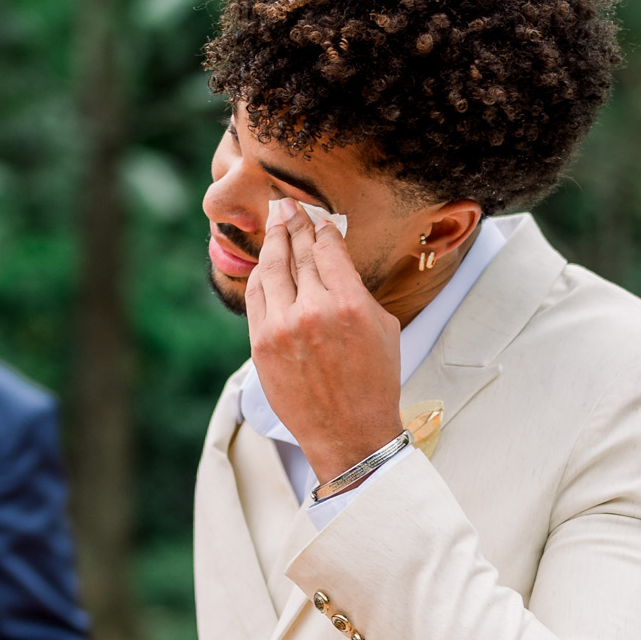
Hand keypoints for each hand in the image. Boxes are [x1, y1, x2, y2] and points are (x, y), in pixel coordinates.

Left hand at [246, 197, 403, 486]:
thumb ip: (357, 291)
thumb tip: (334, 260)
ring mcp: (283, 327)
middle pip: (299, 254)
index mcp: (350, 304)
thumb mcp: (384, 329)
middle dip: (294, 225)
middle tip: (288, 205)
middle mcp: (314, 311)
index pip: (328, 249)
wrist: (350, 434)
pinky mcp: (262, 344)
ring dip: (273, 242)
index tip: (318, 219)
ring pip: (272, 270)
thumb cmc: (374, 382)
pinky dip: (260, 275)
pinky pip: (257, 297)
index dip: (321, 229)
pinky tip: (264, 262)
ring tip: (275, 223)